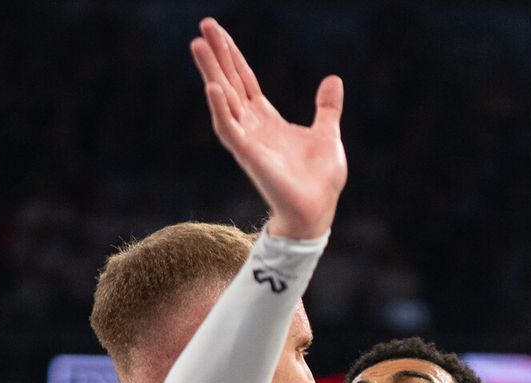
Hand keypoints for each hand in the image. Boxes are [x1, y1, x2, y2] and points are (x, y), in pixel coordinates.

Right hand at [190, 18, 345, 239]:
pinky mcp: (249, 156)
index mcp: (267, 119)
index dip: (233, 56)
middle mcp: (252, 127)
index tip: (217, 31)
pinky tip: (213, 87)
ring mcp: (248, 141)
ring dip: (211, 73)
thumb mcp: (327, 133)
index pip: (245, 80)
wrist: (318, 210)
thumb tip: (333, 80)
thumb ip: (326, 107)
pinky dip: (220, 109)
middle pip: (230, 82)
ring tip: (198, 45)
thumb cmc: (320, 179)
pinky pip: (229, 130)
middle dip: (217, 55)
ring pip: (223, 100)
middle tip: (204, 25)